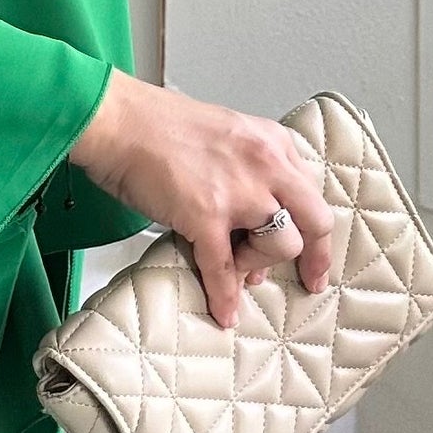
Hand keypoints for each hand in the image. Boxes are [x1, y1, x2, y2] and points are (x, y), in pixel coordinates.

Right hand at [69, 71, 337, 330]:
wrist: (119, 120)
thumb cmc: (157, 125)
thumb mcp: (225, 136)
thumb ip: (247, 174)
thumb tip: (249, 230)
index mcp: (272, 143)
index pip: (310, 192)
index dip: (312, 227)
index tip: (314, 250)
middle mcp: (266, 165)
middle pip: (314, 220)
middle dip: (314, 256)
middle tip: (309, 281)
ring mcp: (239, 191)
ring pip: (281, 245)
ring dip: (257, 264)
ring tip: (233, 267)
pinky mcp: (206, 215)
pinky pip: (225, 267)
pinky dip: (225, 295)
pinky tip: (223, 312)